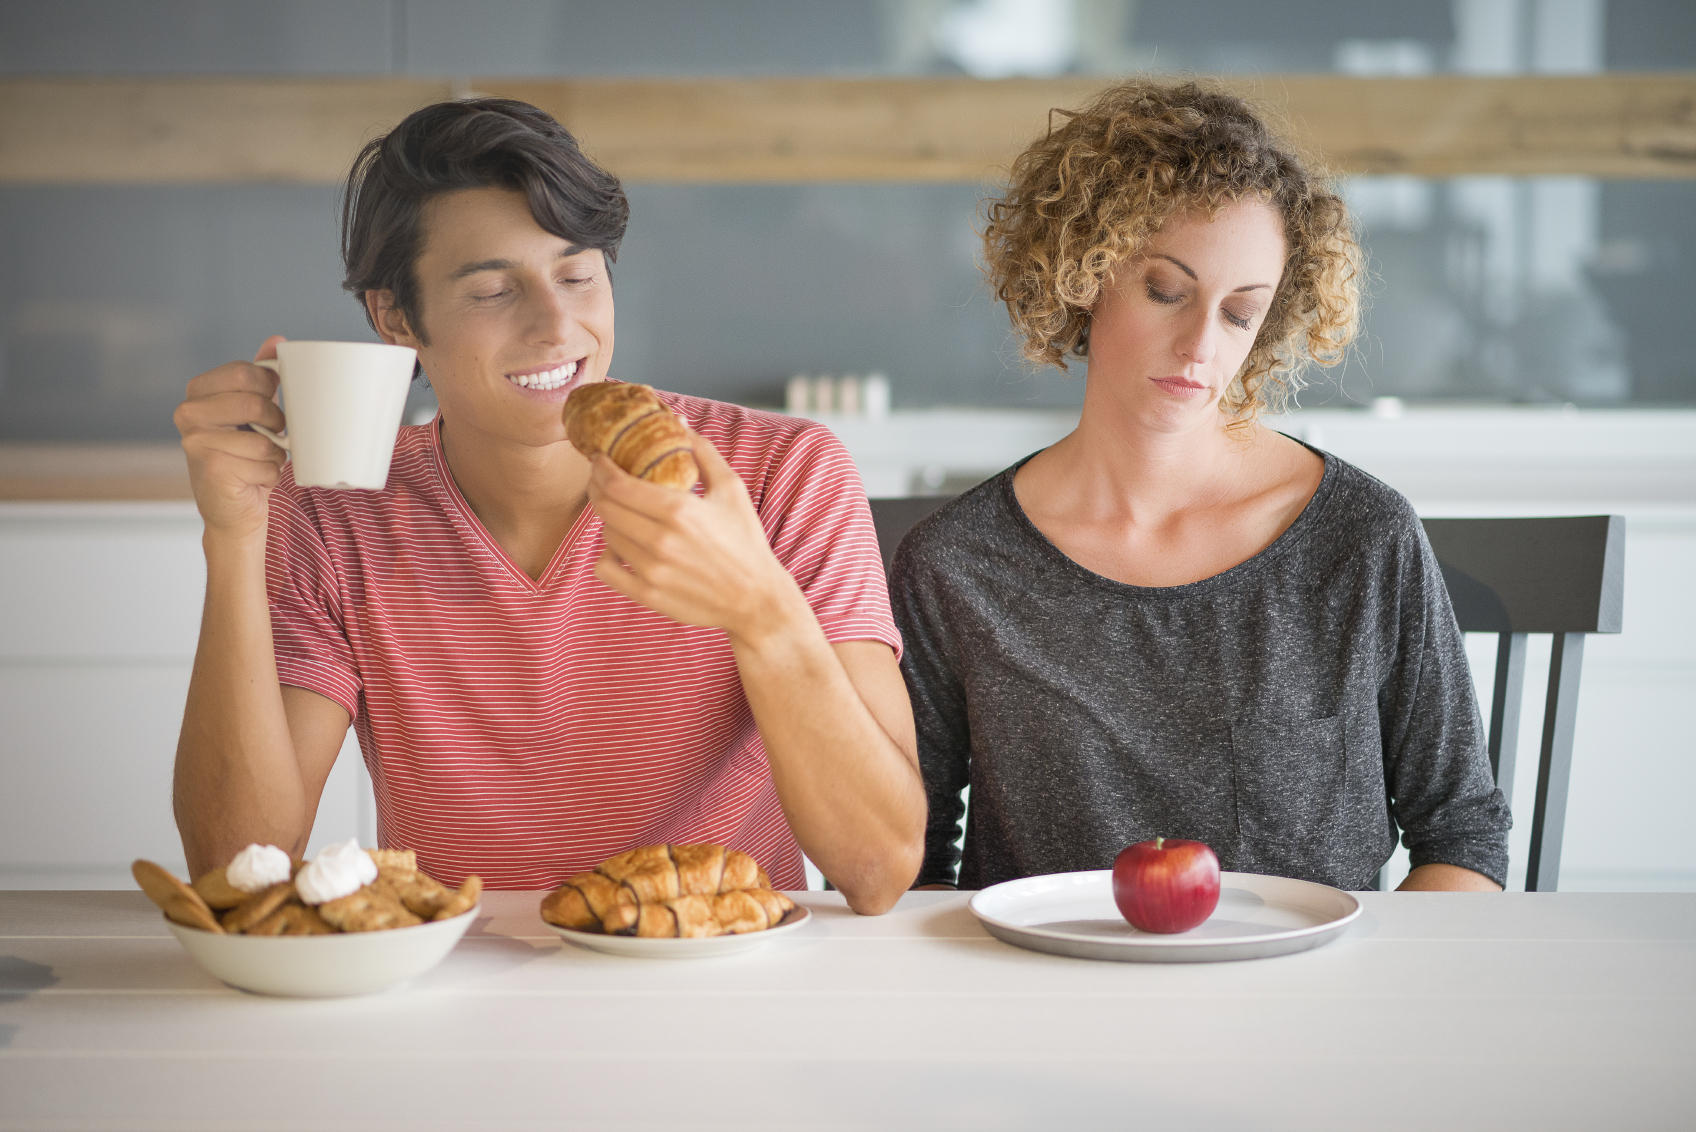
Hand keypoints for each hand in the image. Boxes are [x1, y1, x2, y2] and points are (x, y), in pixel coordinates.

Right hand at [172, 336, 289, 540]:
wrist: (231, 508)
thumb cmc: (243, 454)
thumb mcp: (252, 409)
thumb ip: (261, 375)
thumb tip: (278, 340)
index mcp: (198, 392)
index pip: (246, 372)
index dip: (270, 388)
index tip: (271, 400)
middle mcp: (188, 414)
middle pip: (255, 403)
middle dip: (276, 422)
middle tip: (272, 433)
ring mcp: (196, 443)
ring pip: (264, 439)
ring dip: (275, 454)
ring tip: (259, 460)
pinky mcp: (212, 470)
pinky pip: (266, 465)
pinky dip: (271, 475)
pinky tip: (253, 479)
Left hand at [588, 429, 802, 642]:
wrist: (755, 599)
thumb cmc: (745, 541)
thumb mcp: (732, 489)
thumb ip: (702, 452)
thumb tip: (678, 422)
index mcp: (679, 510)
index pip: (617, 483)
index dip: (600, 467)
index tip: (600, 459)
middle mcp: (660, 540)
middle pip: (604, 507)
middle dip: (597, 487)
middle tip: (602, 480)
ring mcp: (650, 570)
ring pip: (606, 535)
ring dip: (609, 519)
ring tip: (623, 512)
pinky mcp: (646, 594)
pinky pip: (604, 569)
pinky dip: (606, 555)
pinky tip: (621, 547)